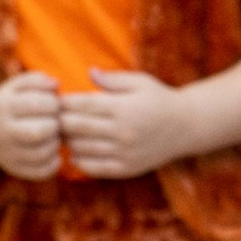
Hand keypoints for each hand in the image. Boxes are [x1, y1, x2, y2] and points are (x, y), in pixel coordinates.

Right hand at [0, 70, 65, 179]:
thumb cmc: (9, 103)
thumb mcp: (16, 86)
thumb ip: (36, 80)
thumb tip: (55, 85)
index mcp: (3, 107)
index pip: (37, 104)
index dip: (53, 103)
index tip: (54, 104)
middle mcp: (3, 131)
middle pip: (38, 132)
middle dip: (54, 125)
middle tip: (55, 121)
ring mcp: (8, 153)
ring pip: (41, 153)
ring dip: (55, 143)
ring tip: (53, 135)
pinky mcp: (15, 169)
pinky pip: (40, 171)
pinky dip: (53, 163)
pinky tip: (53, 152)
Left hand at [55, 66, 196, 178]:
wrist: (187, 127)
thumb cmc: (159, 99)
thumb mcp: (140, 82)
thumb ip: (113, 79)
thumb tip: (89, 71)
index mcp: (122, 107)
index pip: (82, 104)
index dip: (64, 102)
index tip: (56, 101)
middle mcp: (122, 131)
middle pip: (76, 127)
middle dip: (60, 121)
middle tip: (53, 118)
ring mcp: (124, 152)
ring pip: (81, 148)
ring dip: (68, 141)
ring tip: (64, 134)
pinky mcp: (127, 168)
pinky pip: (94, 168)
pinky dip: (79, 161)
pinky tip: (76, 152)